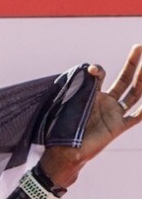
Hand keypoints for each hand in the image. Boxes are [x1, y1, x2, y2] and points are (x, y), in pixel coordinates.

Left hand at [39, 44, 139, 188]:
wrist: (65, 151)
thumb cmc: (64, 128)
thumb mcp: (73, 102)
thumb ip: (83, 85)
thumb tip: (91, 68)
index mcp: (93, 96)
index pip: (100, 77)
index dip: (98, 71)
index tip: (91, 70)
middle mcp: (107, 103)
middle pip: (124, 80)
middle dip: (132, 64)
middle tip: (139, 47)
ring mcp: (115, 114)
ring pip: (134, 94)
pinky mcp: (119, 127)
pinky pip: (137, 117)